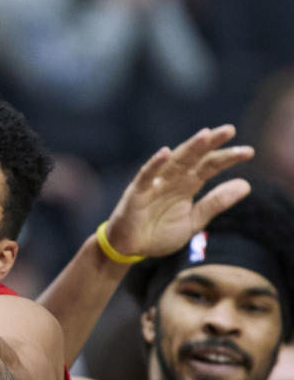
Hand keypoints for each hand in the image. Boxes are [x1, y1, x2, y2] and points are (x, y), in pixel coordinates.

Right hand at [102, 125, 252, 259]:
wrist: (130, 250)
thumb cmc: (158, 233)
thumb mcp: (194, 220)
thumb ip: (216, 202)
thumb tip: (247, 184)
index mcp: (187, 185)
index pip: (210, 166)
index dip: (228, 158)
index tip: (249, 152)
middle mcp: (172, 180)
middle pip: (194, 158)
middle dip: (211, 144)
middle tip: (230, 129)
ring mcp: (154, 184)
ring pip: (173, 162)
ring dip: (188, 148)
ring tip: (205, 135)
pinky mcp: (137, 193)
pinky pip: (146, 176)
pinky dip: (154, 164)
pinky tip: (165, 153)